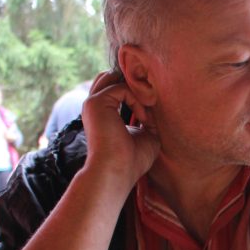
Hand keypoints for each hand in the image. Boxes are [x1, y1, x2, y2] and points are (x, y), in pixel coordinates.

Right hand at [80, 70, 159, 191]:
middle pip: (111, 78)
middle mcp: (95, 107)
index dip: (138, 94)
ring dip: (137, 90)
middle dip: (134, 85)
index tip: (152, 112)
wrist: (117, 171)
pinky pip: (121, 88)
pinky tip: (142, 118)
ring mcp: (93, 103)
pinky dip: (137, 100)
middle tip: (152, 100)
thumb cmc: (132, 160)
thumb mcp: (147, 135)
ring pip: (114, 78)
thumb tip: (156, 105)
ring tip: (149, 108)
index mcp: (104, 114)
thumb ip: (149, 118)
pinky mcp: (96, 102)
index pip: (117, 90)